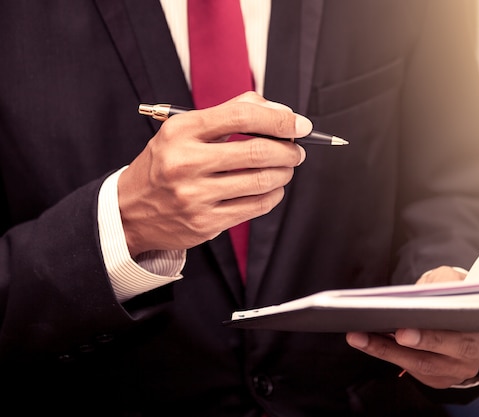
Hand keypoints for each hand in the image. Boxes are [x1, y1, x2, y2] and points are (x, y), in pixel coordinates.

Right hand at [118, 92, 309, 256]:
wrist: (129, 210)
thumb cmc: (166, 164)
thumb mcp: (184, 130)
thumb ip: (229, 113)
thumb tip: (279, 112)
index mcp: (180, 131)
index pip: (242, 116)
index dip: (279, 120)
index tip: (299, 124)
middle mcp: (185, 163)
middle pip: (257, 152)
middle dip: (288, 150)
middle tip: (296, 150)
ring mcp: (194, 196)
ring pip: (261, 182)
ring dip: (284, 173)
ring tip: (286, 168)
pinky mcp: (205, 223)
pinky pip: (255, 207)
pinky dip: (273, 195)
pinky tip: (272, 188)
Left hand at [346, 266, 478, 388]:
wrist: (471, 312)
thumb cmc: (461, 293)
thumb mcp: (458, 280)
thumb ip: (443, 284)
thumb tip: (416, 294)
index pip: (461, 335)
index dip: (431, 337)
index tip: (402, 332)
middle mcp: (477, 356)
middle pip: (438, 356)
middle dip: (404, 347)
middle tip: (374, 337)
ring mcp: (459, 371)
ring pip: (421, 366)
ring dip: (386, 351)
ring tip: (359, 337)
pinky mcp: (442, 379)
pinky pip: (413, 371)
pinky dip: (390, 356)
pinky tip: (369, 342)